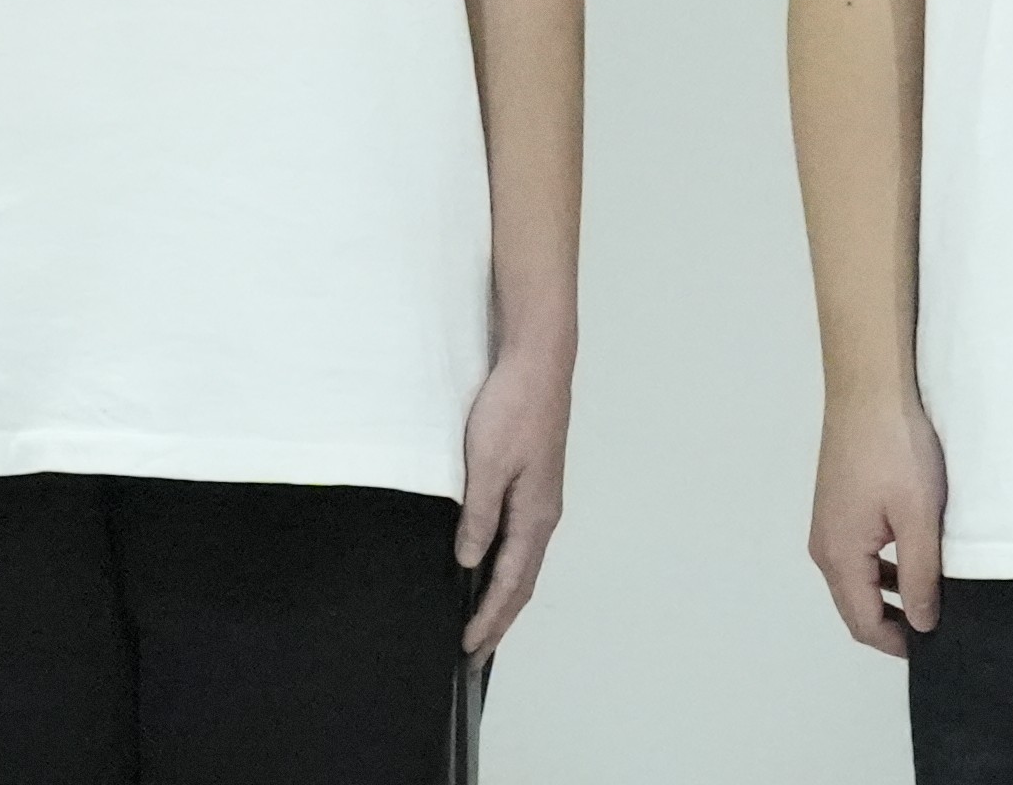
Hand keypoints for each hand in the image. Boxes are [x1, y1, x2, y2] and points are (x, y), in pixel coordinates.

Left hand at [458, 324, 577, 654]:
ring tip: (483, 622)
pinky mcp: (535, 482)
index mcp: (536, 514)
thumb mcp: (486, 464)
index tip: (468, 649)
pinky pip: (522, 539)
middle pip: (522, 581)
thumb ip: (478, 516)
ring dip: (504, 596)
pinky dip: (507, 567)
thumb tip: (469, 561)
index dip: (489, 619)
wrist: (539, 359)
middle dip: (500, 620)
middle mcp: (544, 513)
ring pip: (524, 561)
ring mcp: (542, 498)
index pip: (510, 583)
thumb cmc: (515, 406)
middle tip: (475, 653)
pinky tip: (491, 567)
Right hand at [810, 393, 947, 655]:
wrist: (870, 384)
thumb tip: (920, 624)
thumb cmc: (896, 446)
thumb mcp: (918, 517)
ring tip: (931, 596)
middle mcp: (824, 545)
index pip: (863, 623)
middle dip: (891, 623)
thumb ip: (920, 576)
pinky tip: (913, 556)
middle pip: (855, 604)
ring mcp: (828, 522)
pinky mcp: (838, 502)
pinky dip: (883, 566)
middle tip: (936, 627)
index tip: (934, 650)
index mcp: (840, 556)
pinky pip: (858, 551)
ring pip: (857, 578)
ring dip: (888, 593)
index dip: (896, 643)